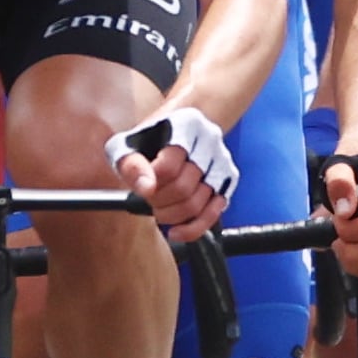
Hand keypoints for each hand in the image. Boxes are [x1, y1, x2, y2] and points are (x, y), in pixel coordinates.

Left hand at [107, 105, 236, 234]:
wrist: (179, 126)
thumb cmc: (151, 137)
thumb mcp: (129, 142)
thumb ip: (131, 164)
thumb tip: (146, 189)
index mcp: (185, 126)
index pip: (168, 168)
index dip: (150, 184)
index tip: (142, 186)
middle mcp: (209, 142)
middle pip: (182, 188)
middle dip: (158, 202)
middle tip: (149, 200)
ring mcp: (222, 162)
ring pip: (197, 204)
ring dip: (171, 215)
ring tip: (159, 209)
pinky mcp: (228, 181)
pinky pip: (213, 214)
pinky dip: (193, 228)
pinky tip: (176, 232)